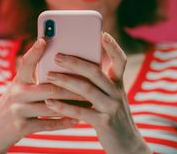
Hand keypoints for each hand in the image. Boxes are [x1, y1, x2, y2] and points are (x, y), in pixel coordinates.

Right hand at [0, 39, 80, 153]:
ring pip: (50, 106)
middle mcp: (16, 93)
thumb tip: (62, 66)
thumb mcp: (20, 88)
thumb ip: (35, 78)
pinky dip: (63, 122)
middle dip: (71, 86)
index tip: (44, 39)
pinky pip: (46, 124)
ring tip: (88, 101)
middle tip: (89, 83)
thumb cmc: (15, 104)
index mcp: (18, 80)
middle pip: (49, 87)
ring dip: (71, 104)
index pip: (26, 62)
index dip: (35, 51)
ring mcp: (18, 110)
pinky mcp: (20, 127)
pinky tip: (76, 119)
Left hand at [43, 32, 150, 153]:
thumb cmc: (112, 117)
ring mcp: (112, 107)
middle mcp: (117, 92)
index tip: (102, 34)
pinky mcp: (104, 123)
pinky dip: (64, 106)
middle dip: (75, 62)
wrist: (127, 146)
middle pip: (96, 72)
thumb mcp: (110, 98)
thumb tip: (72, 67)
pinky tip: (50, 102)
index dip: (113, 47)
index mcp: (118, 84)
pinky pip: (81, 111)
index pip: (120, 60)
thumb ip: (98, 84)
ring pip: (87, 89)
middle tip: (57, 55)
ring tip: (49, 75)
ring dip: (66, 81)